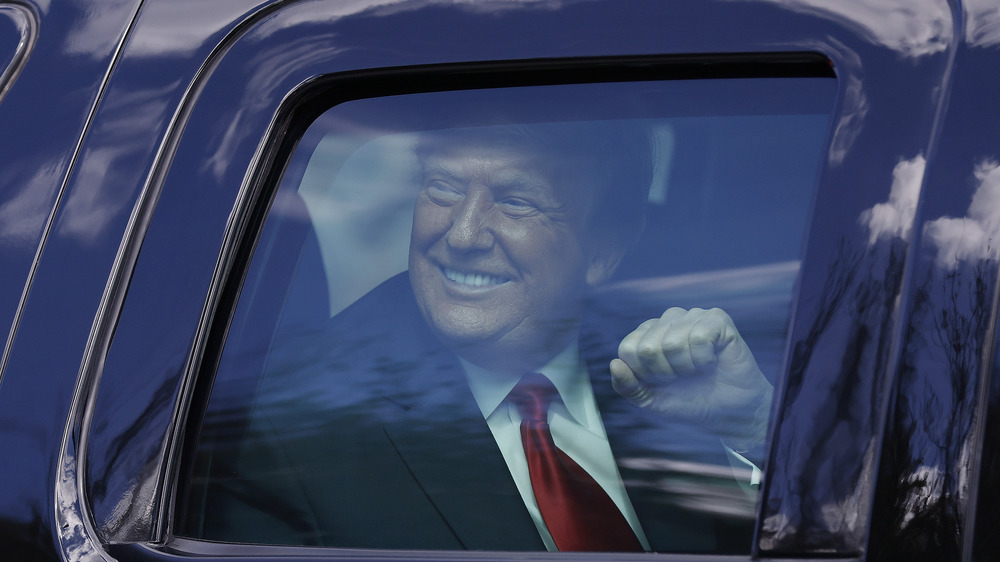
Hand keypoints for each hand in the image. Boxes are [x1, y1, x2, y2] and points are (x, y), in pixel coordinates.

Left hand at [609, 307, 772, 454]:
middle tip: (682, 377)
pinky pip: (699, 337)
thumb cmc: (689, 399)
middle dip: (664, 373)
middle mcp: (668, 320)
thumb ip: (627, 386)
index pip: (628, 349)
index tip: (661, 381)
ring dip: (685, 367)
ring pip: (672, 342)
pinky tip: (711, 361)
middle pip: (648, 347)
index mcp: (648, 334)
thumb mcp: (650, 400)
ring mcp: (693, 316)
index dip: (643, 374)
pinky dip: (704, 359)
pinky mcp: (717, 319)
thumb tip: (614, 364)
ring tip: (696, 370)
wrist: (729, 410)